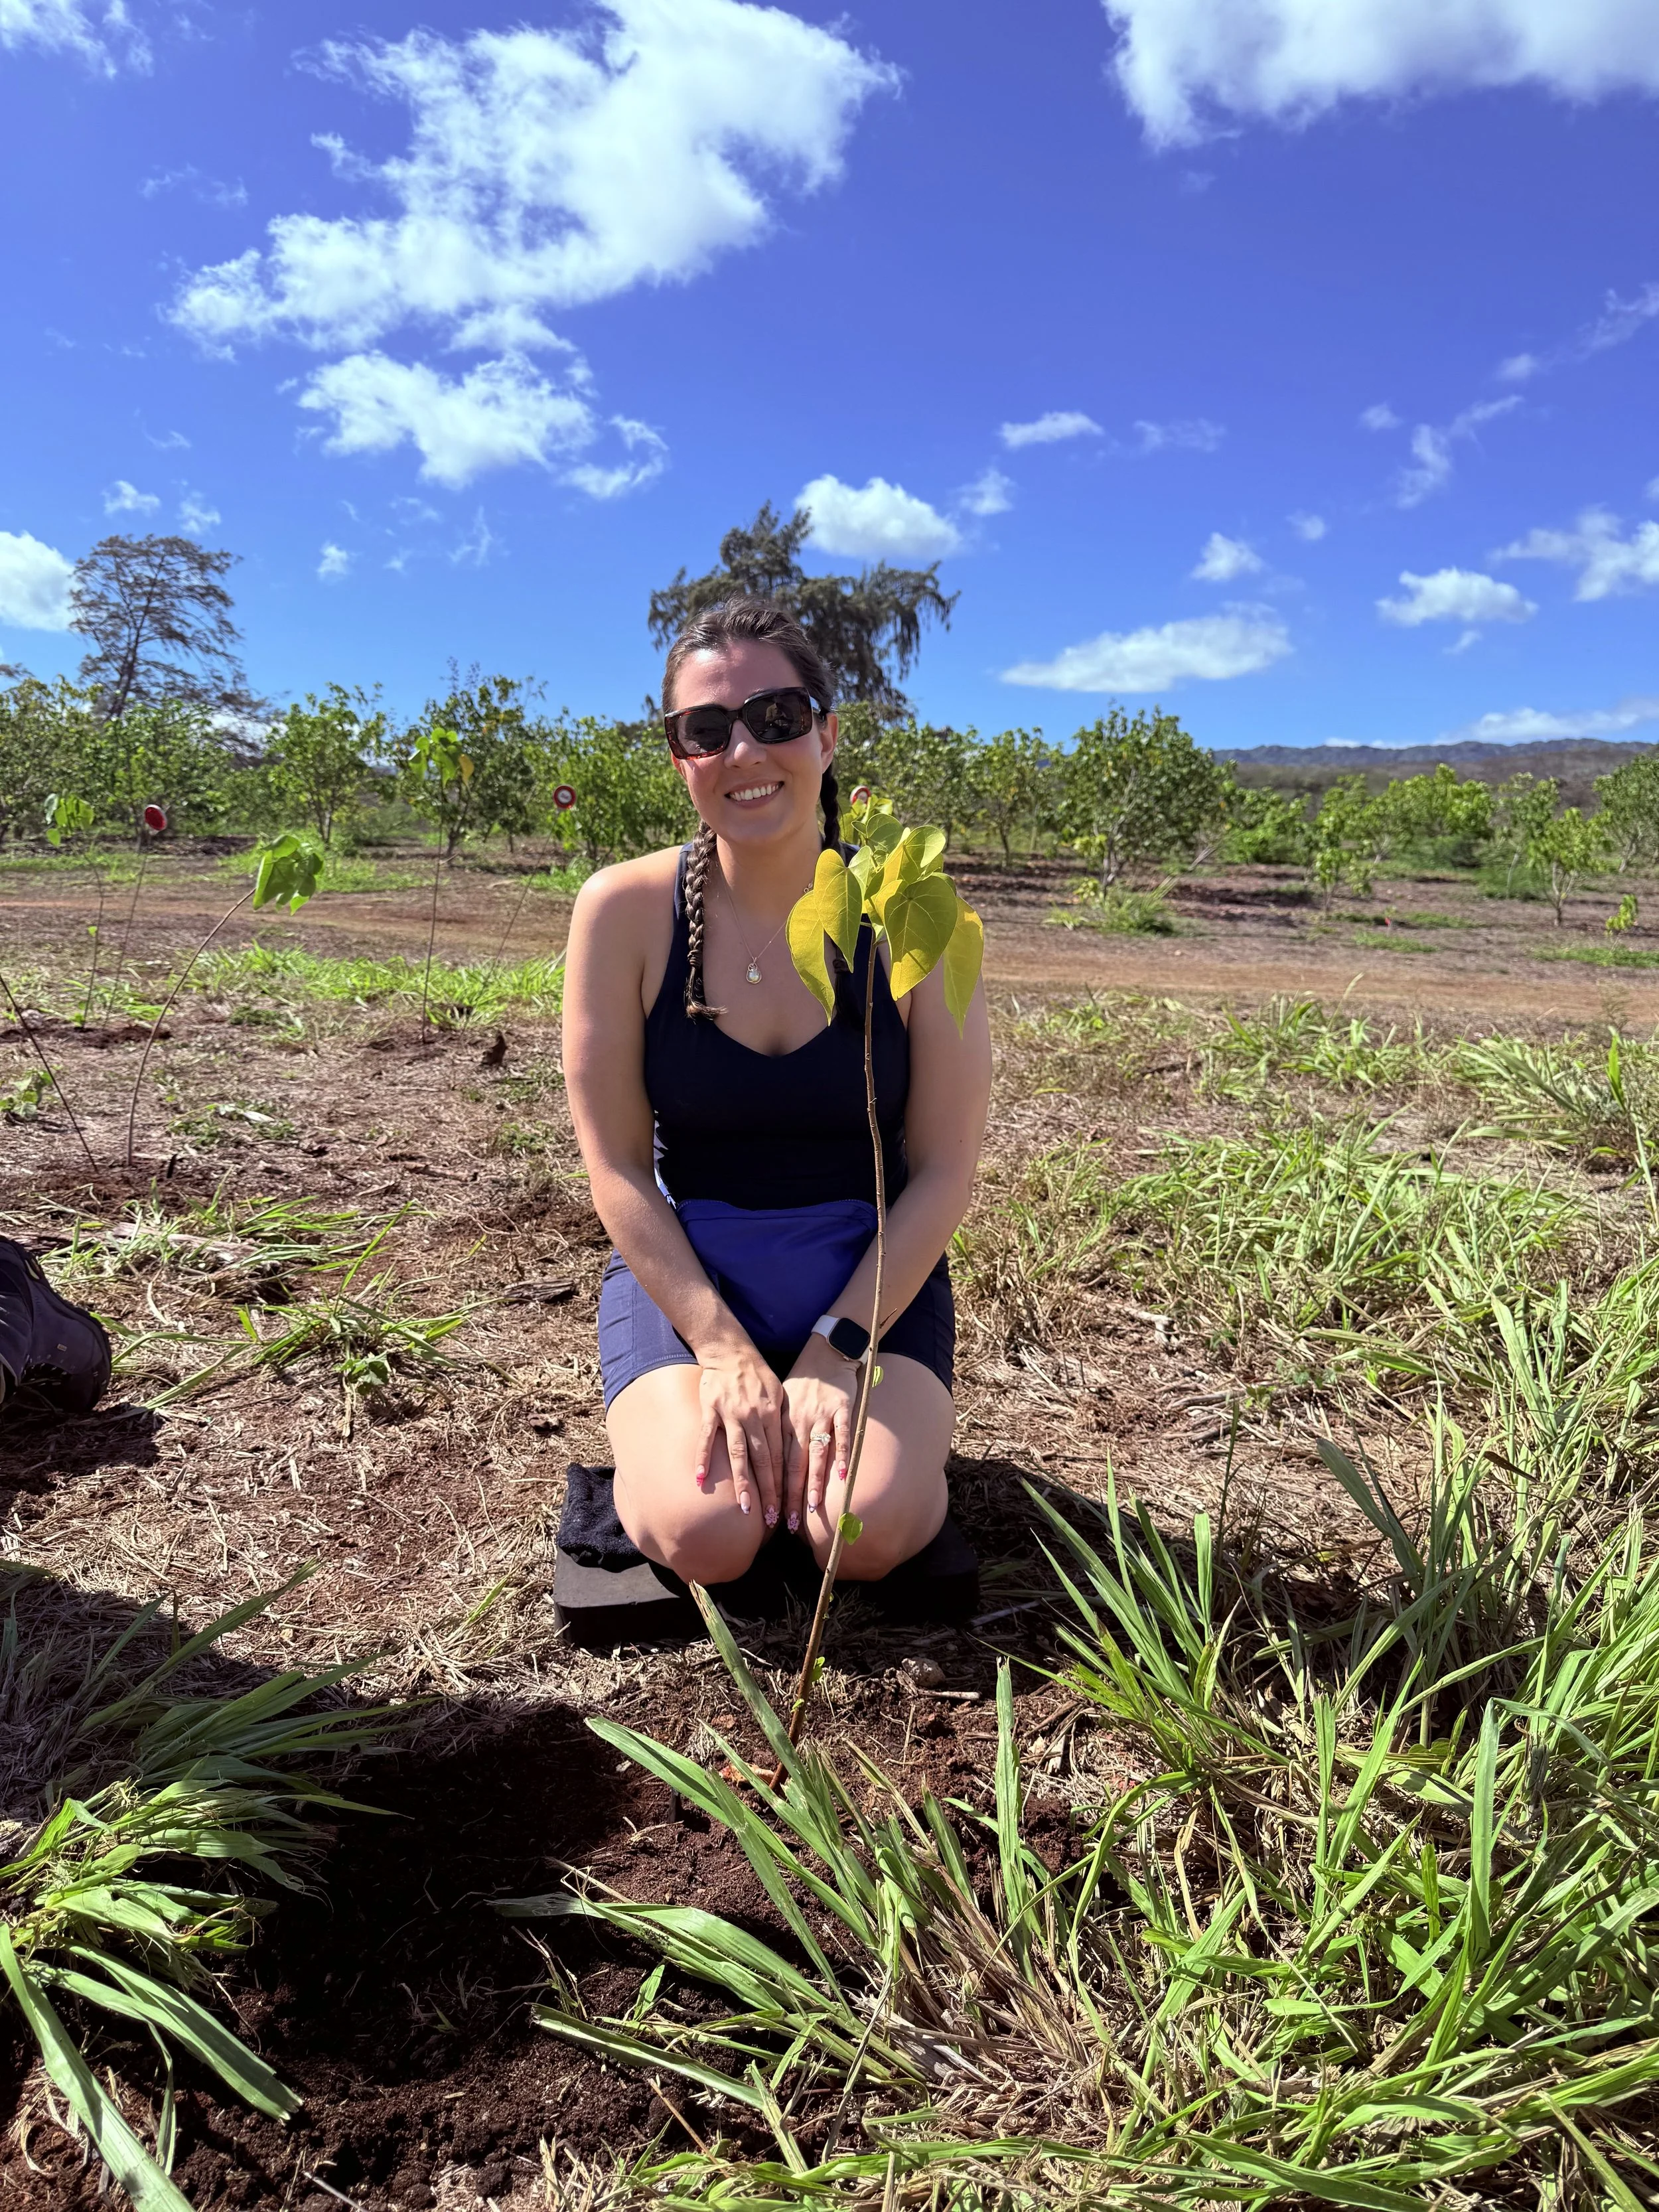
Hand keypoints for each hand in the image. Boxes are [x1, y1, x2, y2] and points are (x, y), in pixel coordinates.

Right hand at [694, 1342, 786, 1525]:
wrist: (730, 1350)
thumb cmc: (758, 1375)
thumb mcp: (780, 1393)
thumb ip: (783, 1422)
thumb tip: (793, 1450)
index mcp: (774, 1415)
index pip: (780, 1456)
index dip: (783, 1483)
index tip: (785, 1506)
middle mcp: (754, 1417)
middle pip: (762, 1460)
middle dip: (768, 1491)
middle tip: (770, 1518)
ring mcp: (731, 1414)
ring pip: (738, 1453)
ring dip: (742, 1482)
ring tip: (744, 1507)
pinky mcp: (711, 1410)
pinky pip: (706, 1437)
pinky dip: (703, 1457)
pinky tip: (700, 1479)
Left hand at [781, 1334, 859, 1533]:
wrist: (825, 1351)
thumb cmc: (800, 1381)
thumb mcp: (778, 1403)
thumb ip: (774, 1431)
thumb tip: (761, 1462)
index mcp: (780, 1422)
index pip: (774, 1462)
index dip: (772, 1490)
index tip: (770, 1515)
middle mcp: (798, 1420)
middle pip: (793, 1464)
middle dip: (791, 1496)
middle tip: (790, 1524)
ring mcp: (821, 1414)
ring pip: (816, 1453)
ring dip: (814, 1482)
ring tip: (813, 1508)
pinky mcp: (842, 1408)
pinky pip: (843, 1434)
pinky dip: (843, 1454)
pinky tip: (845, 1475)